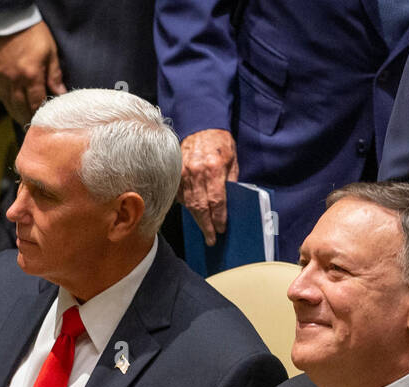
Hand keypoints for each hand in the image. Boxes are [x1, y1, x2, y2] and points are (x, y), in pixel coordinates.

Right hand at [0, 21, 65, 124]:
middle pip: (20, 108)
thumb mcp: (49, 51)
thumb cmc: (31, 32)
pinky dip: (5, 101)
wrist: (5, 18)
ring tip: (23, 119)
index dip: (41, 114)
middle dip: (28, 119)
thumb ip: (54, 74)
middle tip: (34, 127)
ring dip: (16, 113)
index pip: (37, 103)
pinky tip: (11, 105)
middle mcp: (14, 81)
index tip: (45, 122)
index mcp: (31, 76)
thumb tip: (60, 93)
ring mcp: (0, 78)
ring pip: (8, 103)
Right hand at [179, 129, 238, 245]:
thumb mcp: (232, 160)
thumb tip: (229, 203)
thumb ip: (230, 181)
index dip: (219, 218)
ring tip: (204, 231)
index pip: (216, 201)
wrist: (201, 125)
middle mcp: (197, 172)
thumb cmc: (220, 142)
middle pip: (201, 207)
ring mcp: (184, 172)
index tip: (221, 229)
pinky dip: (187, 206)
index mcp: (214, 169)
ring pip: (189, 203)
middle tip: (211, 239)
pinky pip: (180, 195)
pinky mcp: (176, 172)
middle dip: (206, 226)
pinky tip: (194, 213)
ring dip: (197, 220)